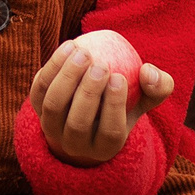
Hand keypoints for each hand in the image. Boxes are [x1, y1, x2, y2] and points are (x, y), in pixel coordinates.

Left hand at [28, 39, 175, 165]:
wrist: (88, 108)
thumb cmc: (124, 102)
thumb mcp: (145, 99)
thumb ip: (158, 86)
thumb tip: (148, 71)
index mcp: (105, 148)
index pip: (109, 133)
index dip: (113, 107)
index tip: (119, 78)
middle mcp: (74, 145)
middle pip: (78, 123)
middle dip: (88, 93)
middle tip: (100, 65)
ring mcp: (51, 129)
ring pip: (53, 106)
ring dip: (67, 77)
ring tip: (84, 52)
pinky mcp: (35, 108)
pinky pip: (39, 88)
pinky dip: (52, 67)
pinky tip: (70, 46)